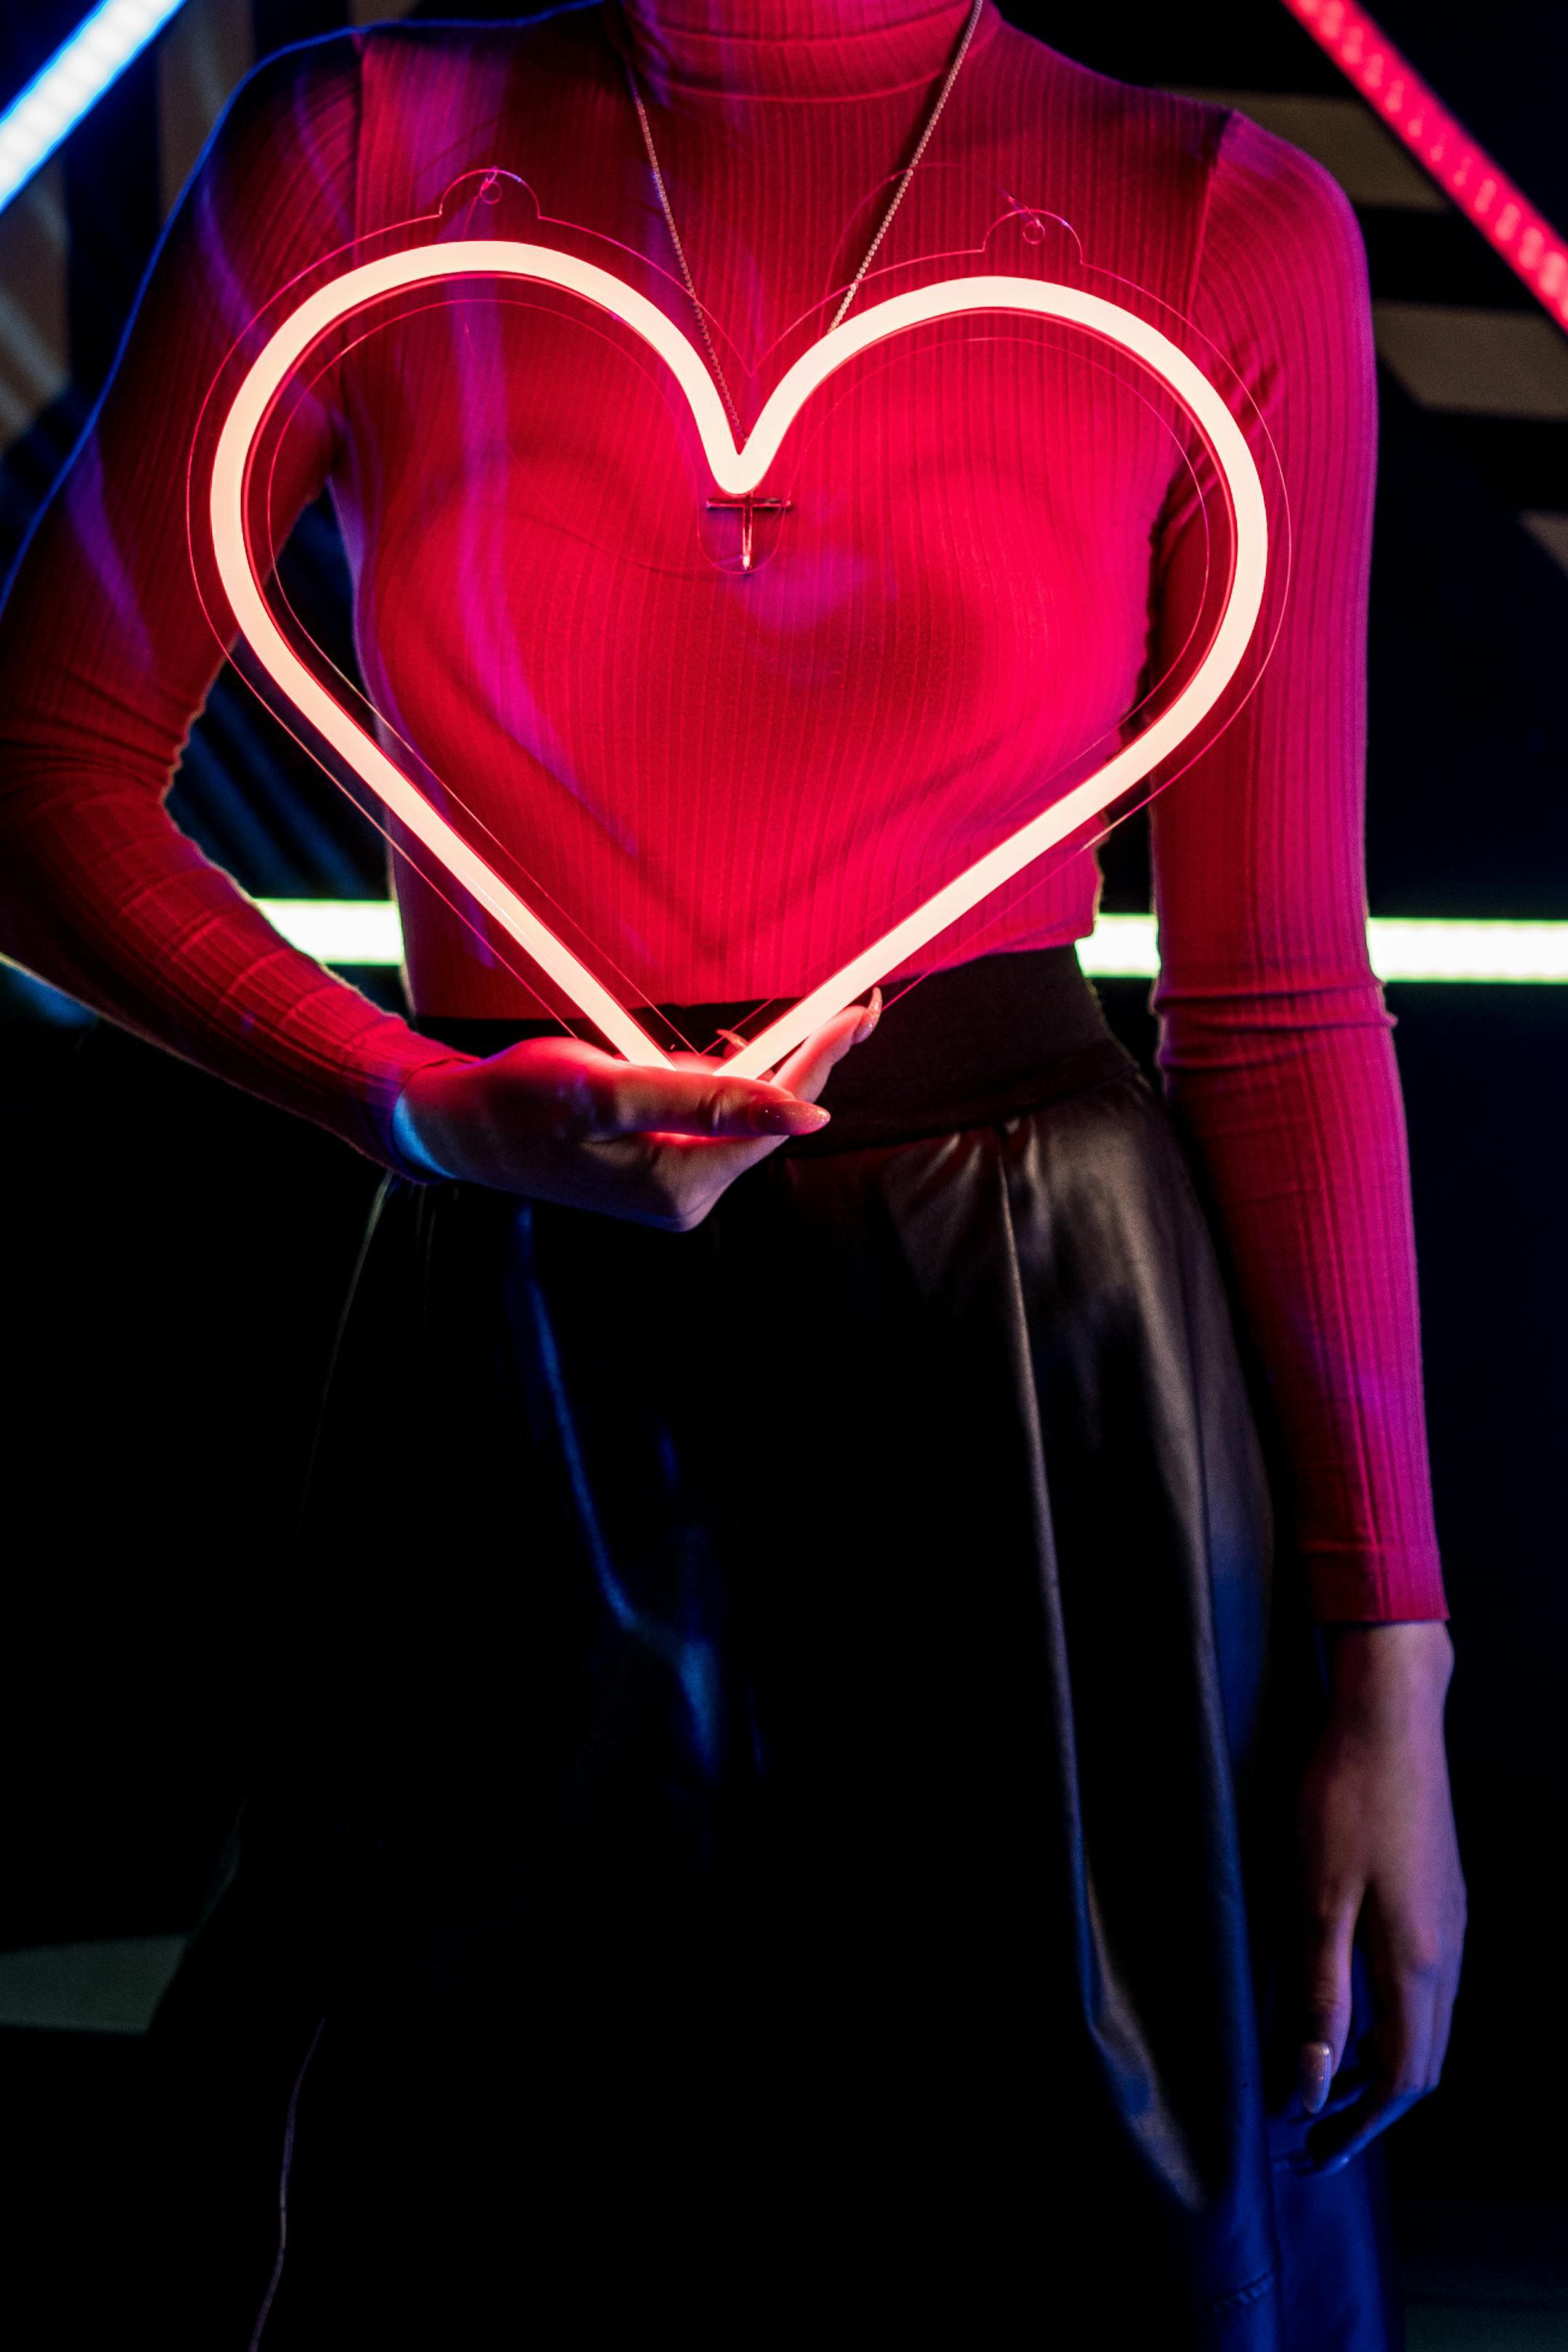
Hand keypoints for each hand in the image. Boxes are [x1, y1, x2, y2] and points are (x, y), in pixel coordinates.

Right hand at [391, 991, 879, 1227]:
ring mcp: (670, 1189)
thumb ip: (706, 1101)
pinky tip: (690, 1060)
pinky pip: (704, 1119)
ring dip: (744, 1071)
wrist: (455, 1127)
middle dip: (800, 1062)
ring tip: (730, 1035)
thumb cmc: (519, 1099)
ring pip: (734, 1115)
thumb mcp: (608, 1089)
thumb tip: (806, 1118)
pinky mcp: (655, 1169)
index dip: (820, 1061)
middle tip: (859, 1007)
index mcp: (679, 1187)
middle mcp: (683, 1199)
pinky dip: (709, 1083)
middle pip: (764, 1120)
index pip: (773, 1117)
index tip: (863, 1012)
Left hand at [1295, 1621, 1465, 2168]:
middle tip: (1317, 2131)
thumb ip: (1319, 1996)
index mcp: (1415, 1964)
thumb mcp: (1315, 1900)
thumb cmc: (1344, 1799)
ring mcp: (1451, 1924)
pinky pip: (1427, 1986)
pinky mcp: (1441, 1898)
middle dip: (1372, 2108)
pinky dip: (1394, 2019)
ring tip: (1326, 2079)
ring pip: (1429, 2025)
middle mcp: (1446, 1954)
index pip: (1400, 2080)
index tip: (1312, 2151)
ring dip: (1384, 2064)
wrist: (1390, 1718)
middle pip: (1423, 2063)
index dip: (1356, 2124)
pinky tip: (1353, 2005)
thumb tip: (1310, 2085)